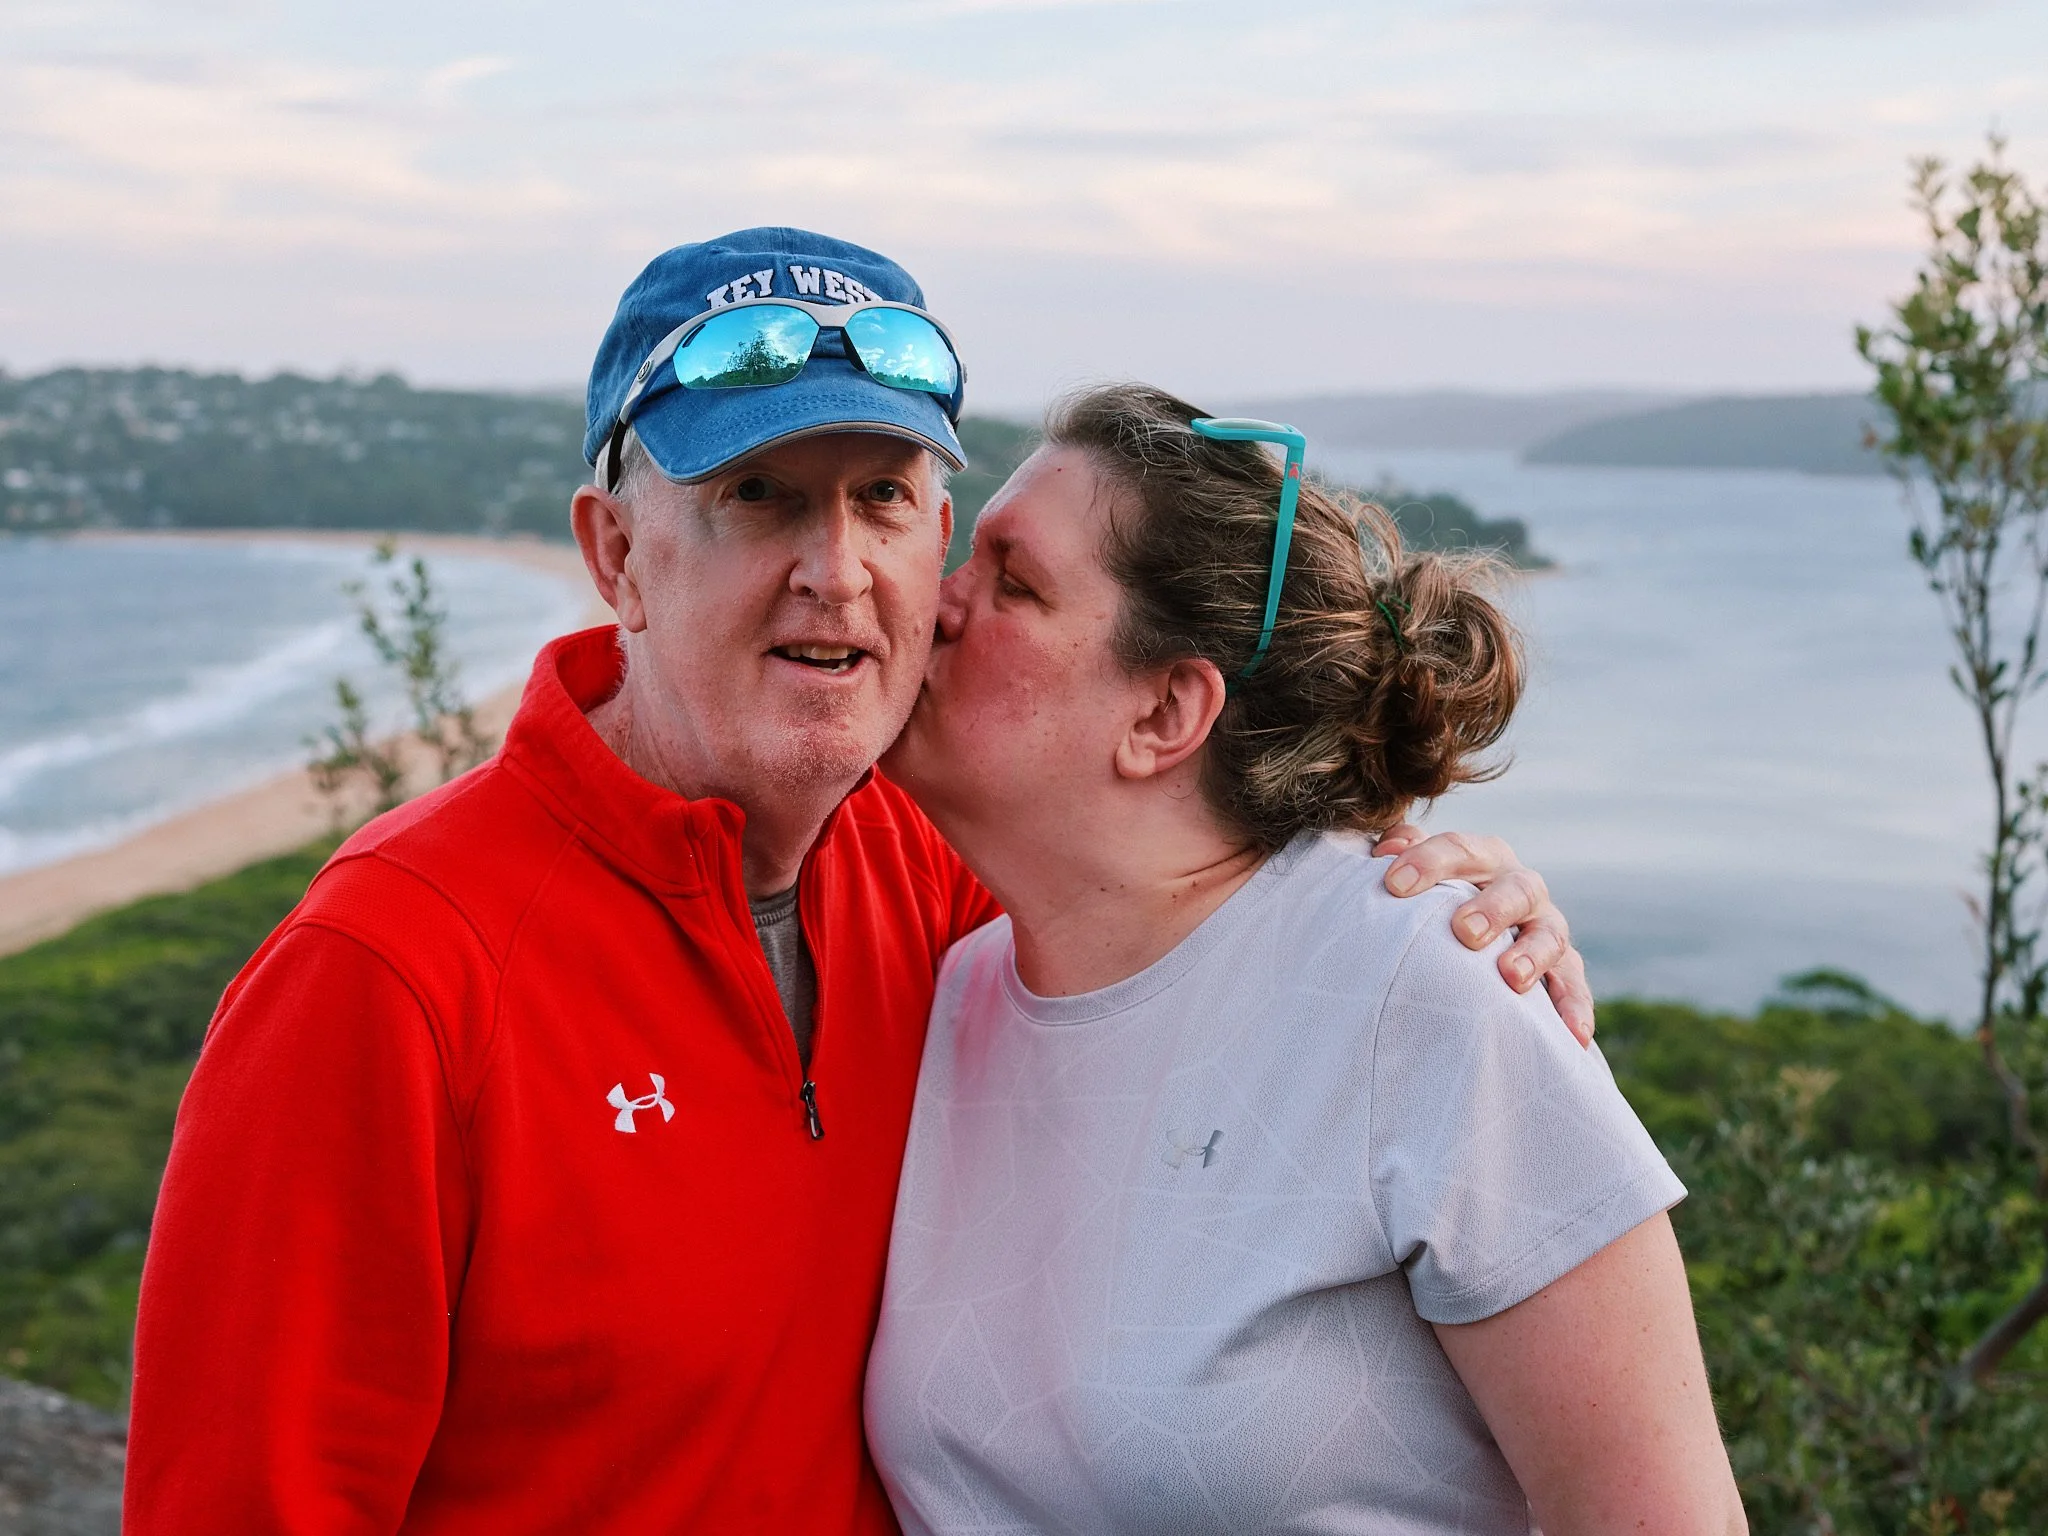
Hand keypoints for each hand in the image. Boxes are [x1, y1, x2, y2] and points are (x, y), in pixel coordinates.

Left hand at [1374, 824, 1592, 1045]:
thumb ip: (1400, 852)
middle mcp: (1520, 887)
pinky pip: (1574, 986)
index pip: (1459, 850)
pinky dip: (1575, 1008)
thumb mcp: (1413, 872)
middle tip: (1465, 931)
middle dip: (1492, 908)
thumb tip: (1388, 849)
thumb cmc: (1427, 899)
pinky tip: (1575, 1035)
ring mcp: (1545, 927)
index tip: (1395, 885)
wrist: (1464, 930)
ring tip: (1512, 977)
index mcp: (1481, 857)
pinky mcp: (1564, 967)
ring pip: (1550, 935)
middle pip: (1515, 889)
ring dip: (1533, 955)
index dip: (1428, 862)